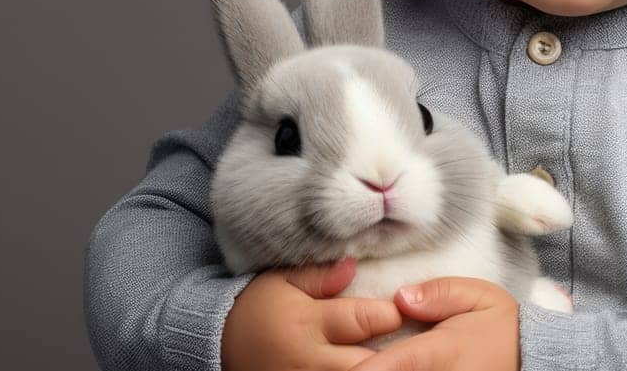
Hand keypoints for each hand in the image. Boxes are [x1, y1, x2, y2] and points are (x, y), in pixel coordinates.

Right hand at [222, 256, 404, 370]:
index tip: (401, 307)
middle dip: (393, 349)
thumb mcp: (282, 281)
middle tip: (406, 336)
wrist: (221, 347)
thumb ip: (319, 275)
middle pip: (368, 360)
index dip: (390, 314)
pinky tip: (367, 361)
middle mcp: (310, 361)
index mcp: (307, 324)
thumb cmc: (260, 309)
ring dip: (380, 365)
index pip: (364, 320)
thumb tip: (353, 266)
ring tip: (391, 353)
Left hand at [349, 277, 518, 370]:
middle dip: (359, 367)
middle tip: (337, 359)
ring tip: (357, 359)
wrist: (530, 359)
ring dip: (373, 369)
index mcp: (441, 350)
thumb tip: (400, 298)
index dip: (363, 368)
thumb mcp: (479, 297)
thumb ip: (440, 294)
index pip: (394, 364)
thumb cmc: (500, 326)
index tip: (341, 362)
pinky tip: (377, 363)